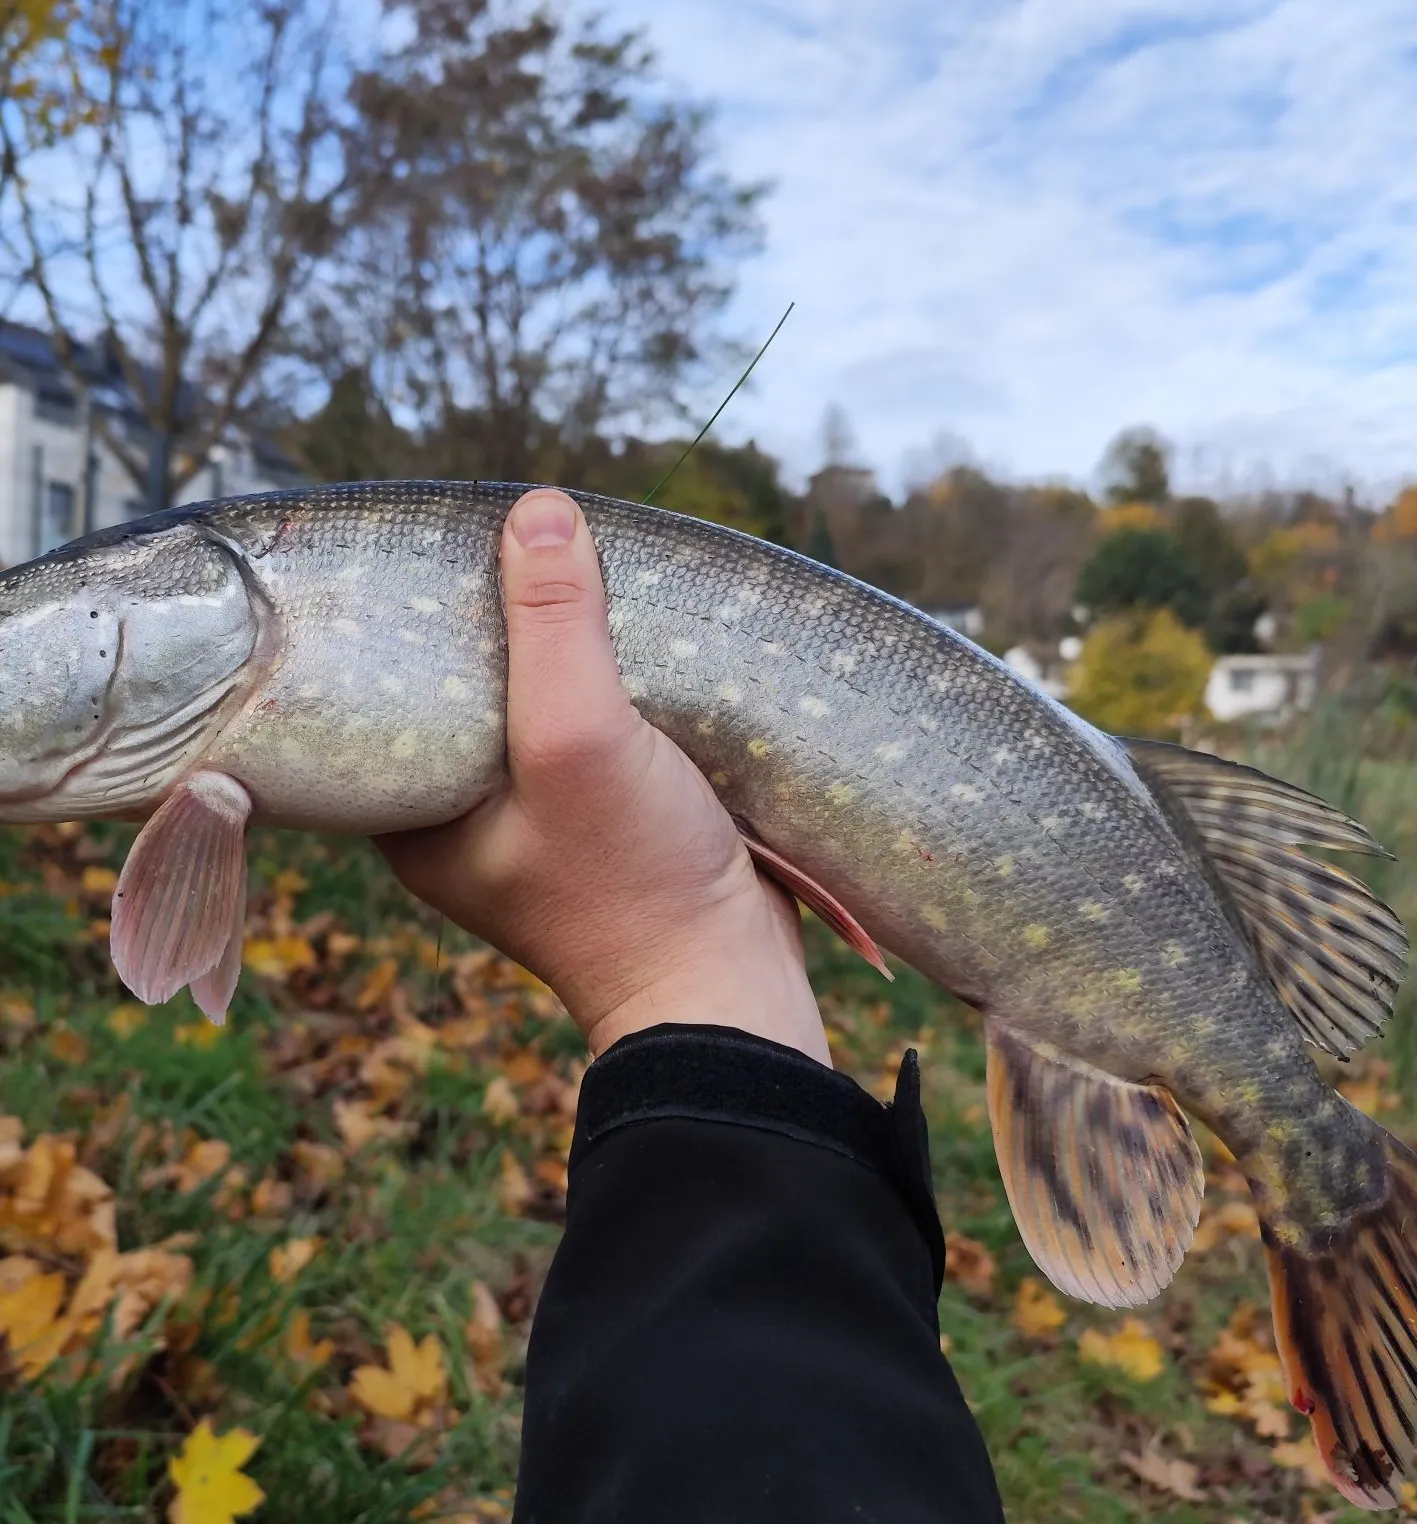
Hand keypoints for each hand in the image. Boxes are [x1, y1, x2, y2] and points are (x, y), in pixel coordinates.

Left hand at [376, 488, 829, 1064]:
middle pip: (466, 687)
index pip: (387, 690)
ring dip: (562, 645)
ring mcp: (537, 819)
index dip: (409, 617)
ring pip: (535, 702)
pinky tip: (629, 626)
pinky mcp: (604, 817)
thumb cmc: (634, 881)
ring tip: (575, 562)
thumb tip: (538, 508)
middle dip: (496, 617)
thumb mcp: (578, 739)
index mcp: (415, 814)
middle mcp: (462, 816)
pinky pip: (591, 726)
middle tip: (516, 536)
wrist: (730, 986)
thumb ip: (553, 626)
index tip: (437, 544)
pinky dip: (609, 680)